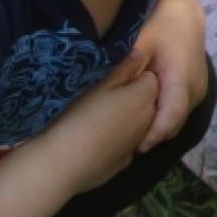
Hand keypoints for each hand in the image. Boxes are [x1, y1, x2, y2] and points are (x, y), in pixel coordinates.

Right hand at [45, 52, 159, 193]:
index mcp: (144, 96)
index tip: (115, 80)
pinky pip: (127, 143)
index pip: (152, 78)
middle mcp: (149, 119)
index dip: (135, 77)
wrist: (63, 163)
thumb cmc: (80, 116)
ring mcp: (138, 142)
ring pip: (140, 124)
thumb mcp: (100, 85)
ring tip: (98, 119)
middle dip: (136, 97)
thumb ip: (123, 69)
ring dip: (128, 119)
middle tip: (106, 98)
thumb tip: (140, 53)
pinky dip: (118, 140)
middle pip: (150, 101)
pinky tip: (97, 140)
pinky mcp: (126, 161)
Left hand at [132, 0, 208, 151]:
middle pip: (174, 123)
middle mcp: (196, 89)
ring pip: (178, 118)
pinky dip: (165, 116)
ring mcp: (200, 89)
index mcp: (181, 79)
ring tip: (133, 130)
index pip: (170, 118)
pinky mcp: (198, 87)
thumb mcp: (140, 41)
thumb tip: (109, 90)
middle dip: (153, 135)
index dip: (153, 136)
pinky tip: (146, 113)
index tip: (135, 148)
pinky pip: (181, 109)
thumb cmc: (160, 23)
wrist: (185, 10)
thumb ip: (128, 66)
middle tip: (126, 142)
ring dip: (159, 125)